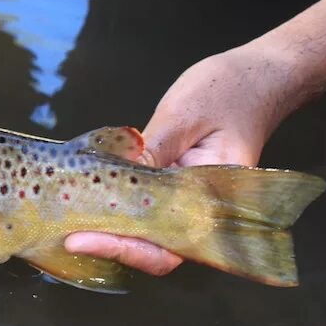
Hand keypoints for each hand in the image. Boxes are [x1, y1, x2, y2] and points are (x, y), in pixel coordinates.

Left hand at [64, 47, 284, 274]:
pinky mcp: (171, 183)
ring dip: (110, 232)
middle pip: (153, 249)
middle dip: (109, 246)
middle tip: (65, 235)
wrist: (260, 75)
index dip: (125, 250)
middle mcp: (201, 208)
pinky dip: (116, 209)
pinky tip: (85, 201)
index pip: (168, 247)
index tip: (82, 240)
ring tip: (67, 223)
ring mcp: (185, 198)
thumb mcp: (182, 116)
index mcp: (214, 198)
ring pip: (146, 232)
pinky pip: (143, 206)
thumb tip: (114, 179)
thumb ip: (150, 152)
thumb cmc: (228, 90)